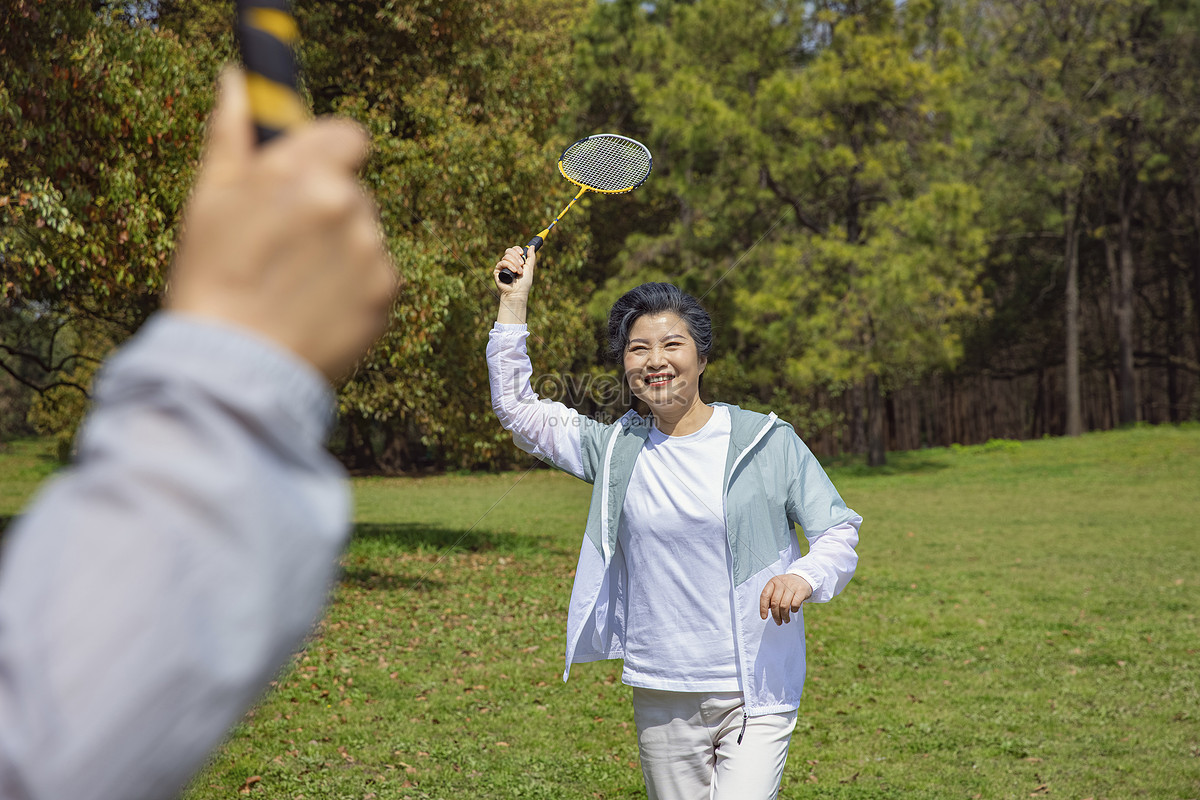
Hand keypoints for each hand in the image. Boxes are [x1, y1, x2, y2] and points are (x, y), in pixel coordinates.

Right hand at [166, 67, 397, 381]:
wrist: (236, 366)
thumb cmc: (212, 278)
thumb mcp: (209, 199)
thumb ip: (232, 135)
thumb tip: (238, 80)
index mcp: (308, 173)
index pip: (349, 136)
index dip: (329, 153)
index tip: (310, 173)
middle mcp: (350, 205)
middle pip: (353, 190)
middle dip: (327, 208)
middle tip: (285, 244)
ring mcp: (373, 251)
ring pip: (365, 234)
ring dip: (341, 249)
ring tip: (296, 284)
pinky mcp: (387, 294)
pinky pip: (376, 275)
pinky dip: (355, 287)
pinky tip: (317, 308)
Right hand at [493, 245, 534, 298]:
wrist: (517, 293)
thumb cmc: (524, 284)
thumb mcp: (529, 269)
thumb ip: (531, 257)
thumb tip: (531, 246)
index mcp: (515, 261)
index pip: (514, 250)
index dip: (517, 249)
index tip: (522, 253)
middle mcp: (508, 263)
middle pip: (509, 251)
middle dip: (516, 256)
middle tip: (522, 264)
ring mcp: (502, 267)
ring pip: (506, 256)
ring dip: (515, 263)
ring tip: (519, 272)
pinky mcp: (497, 271)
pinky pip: (502, 262)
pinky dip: (509, 265)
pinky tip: (514, 272)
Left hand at [759, 574, 812, 625]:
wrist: (802, 578)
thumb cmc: (786, 587)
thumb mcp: (776, 588)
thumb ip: (770, 597)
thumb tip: (765, 611)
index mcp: (773, 582)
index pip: (764, 596)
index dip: (763, 608)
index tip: (764, 617)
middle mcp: (781, 582)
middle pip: (774, 603)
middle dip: (775, 615)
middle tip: (778, 622)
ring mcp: (791, 586)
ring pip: (784, 605)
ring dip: (784, 616)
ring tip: (786, 620)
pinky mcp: (801, 590)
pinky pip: (795, 604)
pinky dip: (793, 610)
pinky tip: (793, 611)